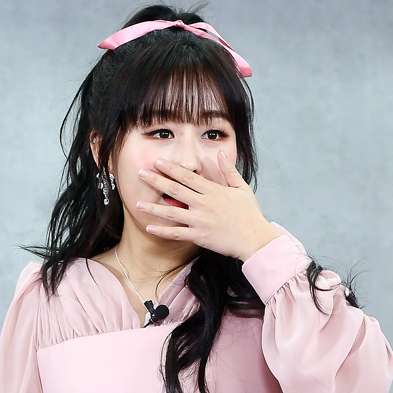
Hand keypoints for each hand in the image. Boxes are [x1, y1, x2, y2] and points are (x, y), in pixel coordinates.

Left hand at [136, 151, 280, 260]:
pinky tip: (149, 227)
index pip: (187, 176)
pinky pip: (176, 233)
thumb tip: (220, 153)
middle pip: (175, 190)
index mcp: (213, 191)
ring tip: (137, 203)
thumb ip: (229, 170)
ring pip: (171, 212)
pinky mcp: (199, 236)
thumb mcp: (242, 188)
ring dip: (153, 207)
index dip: (171, 168)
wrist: (255, 239)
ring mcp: (200, 220)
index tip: (157, 162)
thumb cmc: (250, 214)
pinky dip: (162, 231)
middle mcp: (204, 203)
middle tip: (141, 173)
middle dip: (156, 180)